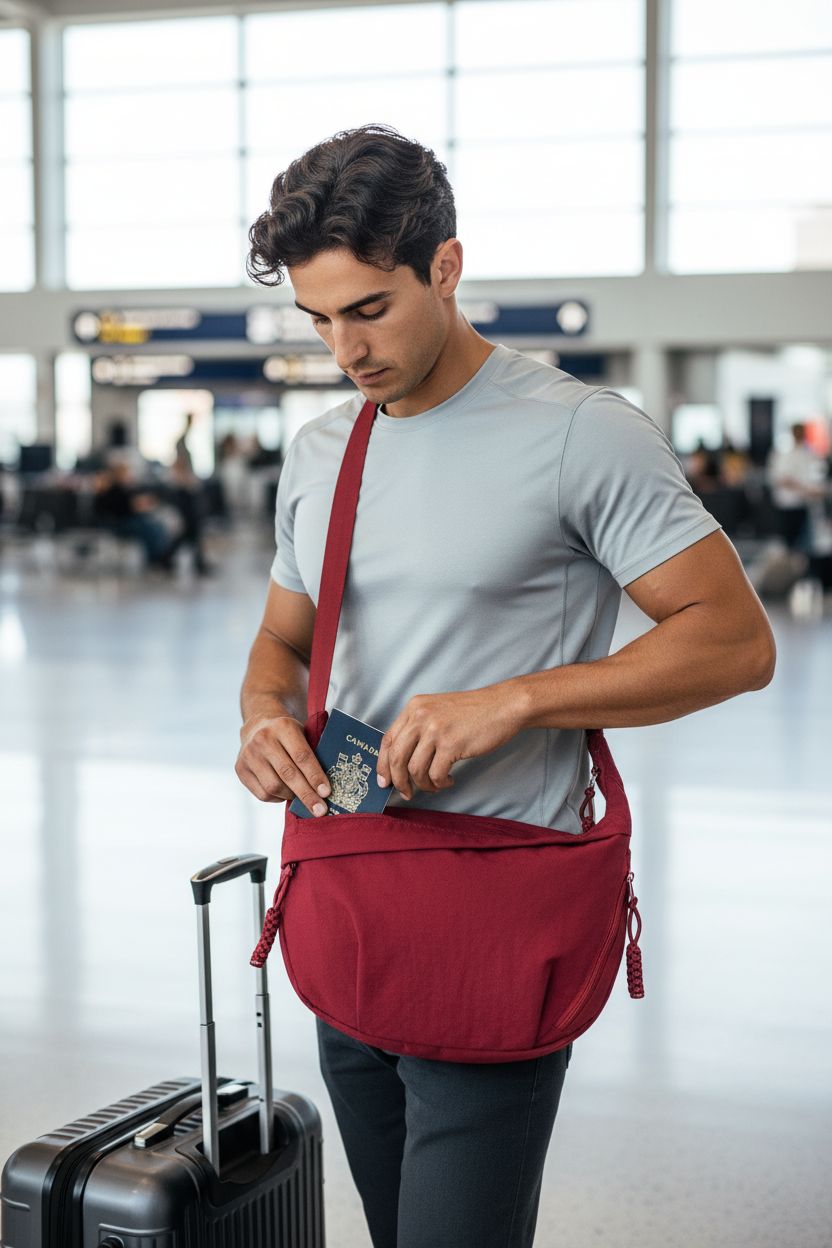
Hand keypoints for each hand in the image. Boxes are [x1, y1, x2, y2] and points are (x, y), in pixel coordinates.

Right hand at [235, 715, 331, 815]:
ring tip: (302, 798)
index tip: (326, 792)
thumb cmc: (287, 735)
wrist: (256, 727)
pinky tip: (285, 794)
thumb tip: (326, 786)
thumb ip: (314, 752)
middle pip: (288, 774)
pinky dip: (277, 798)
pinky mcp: (240, 769)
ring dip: (291, 797)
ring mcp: (249, 755)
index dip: (315, 776)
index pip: (302, 756)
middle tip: (320, 810)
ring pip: (273, 787)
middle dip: (306, 795)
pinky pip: (262, 794)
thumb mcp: (302, 733)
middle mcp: (263, 740)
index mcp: (284, 727)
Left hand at [376, 687, 523, 799]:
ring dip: (424, 784)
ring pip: (415, 769)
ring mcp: (435, 730)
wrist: (503, 706)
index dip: (383, 764)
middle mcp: (420, 717)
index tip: (385, 780)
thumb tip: (401, 762)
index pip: (387, 740)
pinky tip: (449, 780)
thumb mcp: (438, 712)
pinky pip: (435, 774)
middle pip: (396, 757)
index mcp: (414, 708)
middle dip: (398, 781)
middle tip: (406, 793)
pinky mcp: (451, 744)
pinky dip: (440, 783)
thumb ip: (419, 729)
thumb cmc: (473, 712)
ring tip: (435, 785)